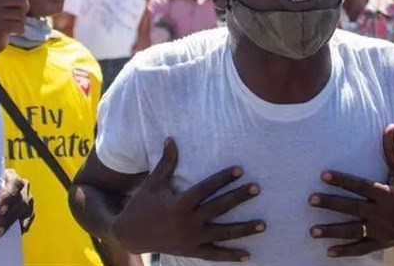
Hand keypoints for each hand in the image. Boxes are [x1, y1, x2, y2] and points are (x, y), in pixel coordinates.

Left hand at [0, 169, 33, 236]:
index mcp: (12, 176)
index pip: (14, 183)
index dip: (8, 196)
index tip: (0, 209)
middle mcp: (23, 186)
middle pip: (20, 201)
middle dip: (9, 216)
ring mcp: (28, 198)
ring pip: (24, 211)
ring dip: (11, 224)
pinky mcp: (29, 211)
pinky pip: (27, 220)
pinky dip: (18, 228)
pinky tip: (8, 235)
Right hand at [110, 138, 264, 261]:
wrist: (130, 235)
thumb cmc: (142, 204)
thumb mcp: (153, 183)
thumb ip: (166, 162)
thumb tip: (171, 138)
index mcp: (179, 204)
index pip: (206, 188)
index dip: (223, 178)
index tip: (240, 170)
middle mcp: (187, 223)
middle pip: (219, 209)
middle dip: (238, 198)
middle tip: (257, 188)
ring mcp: (190, 239)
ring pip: (222, 234)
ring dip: (243, 230)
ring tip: (263, 224)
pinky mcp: (191, 251)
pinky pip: (214, 255)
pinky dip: (231, 256)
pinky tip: (249, 255)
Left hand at [308, 125, 393, 257]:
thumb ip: (393, 150)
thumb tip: (390, 125)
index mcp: (388, 194)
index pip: (361, 185)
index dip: (342, 180)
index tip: (323, 175)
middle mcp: (383, 214)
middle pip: (353, 208)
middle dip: (331, 205)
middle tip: (310, 200)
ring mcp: (381, 230)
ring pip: (354, 231)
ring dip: (332, 231)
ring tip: (311, 230)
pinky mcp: (381, 242)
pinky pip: (362, 249)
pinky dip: (346, 252)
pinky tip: (328, 252)